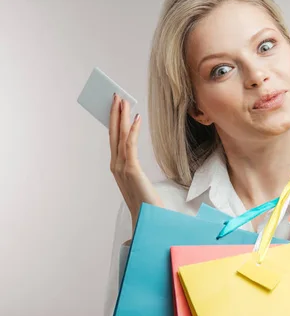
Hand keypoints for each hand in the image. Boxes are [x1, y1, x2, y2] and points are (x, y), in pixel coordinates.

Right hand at [110, 94, 162, 230]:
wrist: (149, 219)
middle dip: (115, 114)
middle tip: (117, 96)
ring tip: (123, 101)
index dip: (114, 122)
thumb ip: (135, 174)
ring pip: (121, 136)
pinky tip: (136, 118)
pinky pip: (130, 145)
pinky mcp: (131, 170)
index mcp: (117, 167)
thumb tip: (138, 167)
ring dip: (121, 117)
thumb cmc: (146, 204)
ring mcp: (122, 168)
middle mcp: (116, 165)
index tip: (116, 107)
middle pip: (114, 134)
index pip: (114, 139)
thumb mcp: (139, 185)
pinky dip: (132, 130)